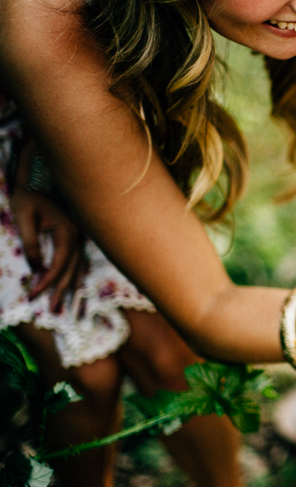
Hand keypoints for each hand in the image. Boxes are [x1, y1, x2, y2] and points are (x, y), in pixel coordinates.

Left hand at [8, 179, 86, 311]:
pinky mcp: (76, 236)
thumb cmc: (29, 194)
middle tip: (53, 312)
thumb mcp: (23, 216)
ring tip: (67, 307)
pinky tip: (75, 286)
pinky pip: (80, 261)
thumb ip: (31, 244)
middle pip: (71, 270)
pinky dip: (77, 276)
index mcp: (67, 232)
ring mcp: (80, 237)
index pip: (58, 265)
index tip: (33, 295)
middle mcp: (78, 237)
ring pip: (79, 268)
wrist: (40, 175)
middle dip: (61, 292)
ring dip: (71, 287)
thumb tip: (35, 269)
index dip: (46, 281)